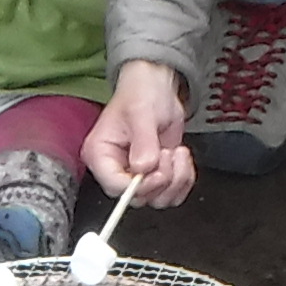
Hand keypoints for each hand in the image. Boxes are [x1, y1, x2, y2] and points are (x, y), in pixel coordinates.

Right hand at [85, 61, 194, 211]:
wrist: (157, 88)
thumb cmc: (141, 94)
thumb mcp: (142, 113)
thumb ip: (143, 142)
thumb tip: (144, 167)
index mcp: (101, 155)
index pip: (114, 186)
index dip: (139, 186)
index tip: (157, 171)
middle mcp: (116, 169)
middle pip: (138, 197)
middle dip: (161, 179)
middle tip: (168, 154)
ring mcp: (137, 175)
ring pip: (158, 198)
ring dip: (176, 178)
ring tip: (175, 152)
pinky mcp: (155, 175)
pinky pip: (172, 193)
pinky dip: (184, 179)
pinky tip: (180, 157)